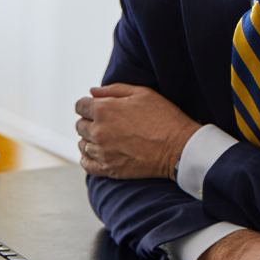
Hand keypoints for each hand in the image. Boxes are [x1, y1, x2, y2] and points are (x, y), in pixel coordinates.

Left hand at [74, 83, 200, 179]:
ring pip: (82, 145)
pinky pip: (86, 165)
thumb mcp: (141, 93)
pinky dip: (87, 159)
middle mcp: (99, 131)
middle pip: (80, 125)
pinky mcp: (109, 169)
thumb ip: (113, 90)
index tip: (96, 108)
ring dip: (89, 140)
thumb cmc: (164, 117)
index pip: (80, 106)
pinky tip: (96, 154)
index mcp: (104, 110)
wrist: (179, 148)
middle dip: (89, 122)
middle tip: (104, 123)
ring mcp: (103, 152)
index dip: (87, 105)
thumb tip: (92, 91)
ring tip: (103, 138)